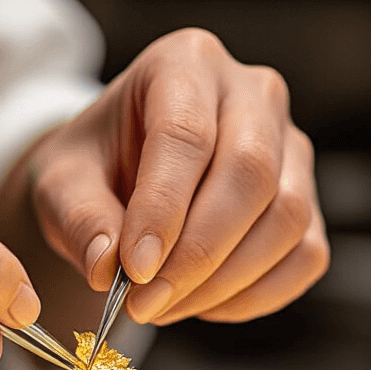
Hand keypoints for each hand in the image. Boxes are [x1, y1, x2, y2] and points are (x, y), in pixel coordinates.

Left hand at [29, 29, 328, 325]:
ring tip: (164, 306)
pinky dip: (255, 295)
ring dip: (224, 281)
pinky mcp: (308, 199)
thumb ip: (81, 221)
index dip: (163, 209)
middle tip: (146, 302)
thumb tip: (108, 269)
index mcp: (185, 63)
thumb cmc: (94, 167)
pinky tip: (203, 305)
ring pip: (287, 217)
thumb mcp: (63, 184)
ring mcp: (291, 146)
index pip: (187, 135)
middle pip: (251, 173)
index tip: (134, 271)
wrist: (121, 173)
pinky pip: (304, 255)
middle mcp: (253, 93)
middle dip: (198, 252)